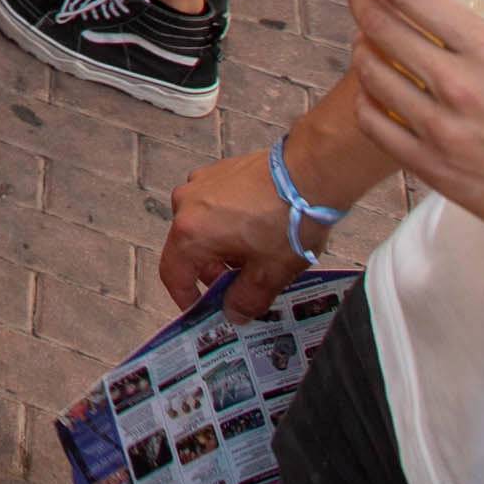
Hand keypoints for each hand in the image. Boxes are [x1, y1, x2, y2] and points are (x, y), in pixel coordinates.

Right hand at [161, 144, 313, 318]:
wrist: (309, 172)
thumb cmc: (288, 219)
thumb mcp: (270, 273)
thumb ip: (246, 299)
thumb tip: (234, 312)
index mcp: (191, 232)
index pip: (173, 274)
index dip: (186, 297)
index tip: (201, 309)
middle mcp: (187, 204)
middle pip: (189, 249)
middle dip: (212, 271)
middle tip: (241, 285)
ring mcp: (201, 183)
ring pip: (202, 226)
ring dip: (221, 246)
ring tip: (255, 254)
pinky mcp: (218, 171)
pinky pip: (213, 205)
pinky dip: (227, 222)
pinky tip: (258, 227)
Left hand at [345, 0, 483, 273]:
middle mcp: (460, 88)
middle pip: (382, 30)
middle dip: (363, 3)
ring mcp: (442, 133)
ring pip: (373, 76)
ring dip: (362, 49)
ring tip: (367, 40)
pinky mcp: (436, 171)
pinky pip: (377, 127)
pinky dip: (368, 102)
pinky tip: (374, 93)